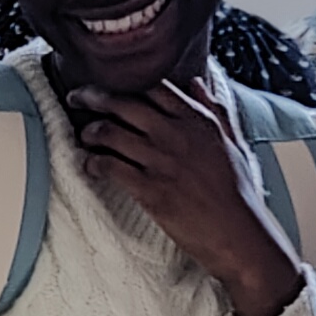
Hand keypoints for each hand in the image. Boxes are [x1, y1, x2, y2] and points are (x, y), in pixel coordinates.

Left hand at [63, 72, 302, 315]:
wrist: (239, 234)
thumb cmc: (238, 191)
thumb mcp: (233, 142)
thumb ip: (216, 109)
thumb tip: (198, 83)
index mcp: (197, 120)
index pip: (152, 86)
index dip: (124, 81)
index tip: (108, 82)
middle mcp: (176, 134)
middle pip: (123, 102)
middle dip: (93, 96)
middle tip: (77, 96)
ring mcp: (161, 161)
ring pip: (109, 132)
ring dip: (89, 132)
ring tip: (84, 136)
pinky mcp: (149, 189)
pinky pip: (109, 167)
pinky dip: (93, 163)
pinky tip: (90, 165)